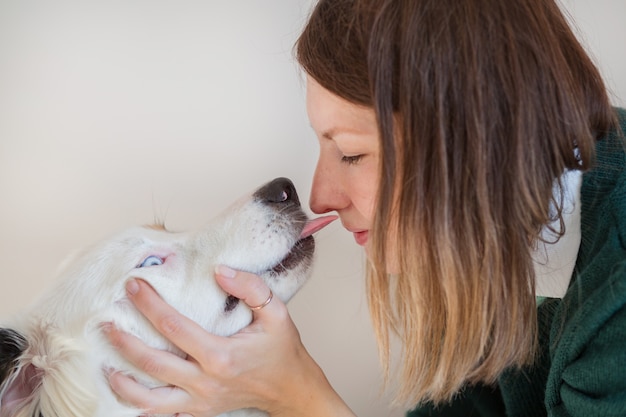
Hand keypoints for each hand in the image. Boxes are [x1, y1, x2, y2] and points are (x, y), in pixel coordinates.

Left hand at [105, 267, 354, 416]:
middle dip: (124, 340)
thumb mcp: (276, 311)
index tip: (133, 286)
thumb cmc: (281, 350)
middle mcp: (205, 381)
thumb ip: (251, 287)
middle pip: (152, 363)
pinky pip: (159, 413)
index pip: (174, 327)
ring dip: (122, 380)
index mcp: (221, 355)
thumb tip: (220, 271)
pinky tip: (125, 387)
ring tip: (105, 361)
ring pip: (148, 399)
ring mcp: (199, 400)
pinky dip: (136, 403)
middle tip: (106, 320)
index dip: (149, 304)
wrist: (290, 389)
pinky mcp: (198, 411)